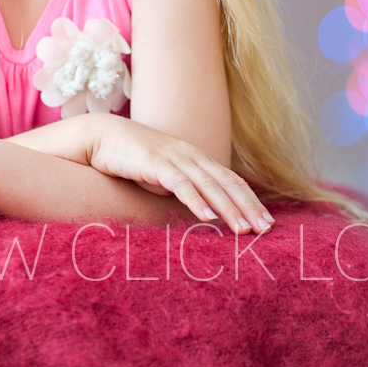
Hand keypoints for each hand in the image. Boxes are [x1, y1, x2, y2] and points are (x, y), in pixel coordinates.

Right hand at [89, 119, 275, 233]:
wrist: (102, 136)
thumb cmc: (133, 159)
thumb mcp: (164, 174)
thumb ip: (184, 187)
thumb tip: (202, 208)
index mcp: (196, 158)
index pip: (230, 180)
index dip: (250, 200)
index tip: (266, 222)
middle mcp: (191, 155)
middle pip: (227, 182)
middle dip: (248, 206)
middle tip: (265, 229)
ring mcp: (174, 158)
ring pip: (209, 185)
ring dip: (228, 208)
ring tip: (243, 230)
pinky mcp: (155, 163)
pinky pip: (180, 184)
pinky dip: (196, 200)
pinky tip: (207, 217)